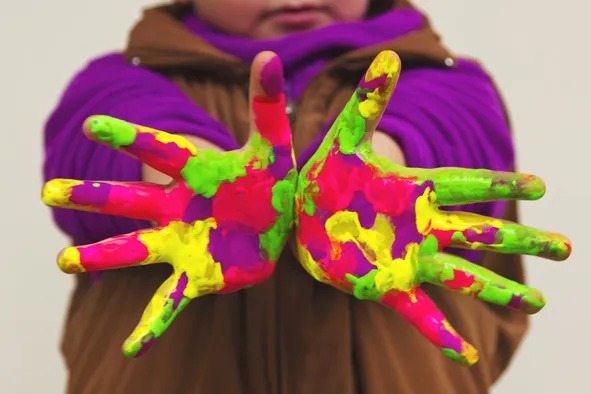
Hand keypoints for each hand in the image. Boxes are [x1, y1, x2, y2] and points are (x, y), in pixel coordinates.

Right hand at [42, 51, 295, 357]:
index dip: (129, 138)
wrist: (279, 223)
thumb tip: (267, 55)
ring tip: (64, 260)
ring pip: (134, 250)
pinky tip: (132, 349)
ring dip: (101, 255)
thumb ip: (267, 106)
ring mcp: (183, 244)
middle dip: (94, 195)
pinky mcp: (196, 275)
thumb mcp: (272, 146)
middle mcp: (178, 209)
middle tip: (48, 190)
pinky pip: (168, 303)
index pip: (159, 151)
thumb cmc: (270, 182)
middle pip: (130, 201)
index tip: (94, 124)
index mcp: (195, 174)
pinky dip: (151, 325)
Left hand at [294, 50, 570, 365]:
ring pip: (460, 275)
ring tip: (537, 304)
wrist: (297, 215)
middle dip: (520, 239)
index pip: (466, 184)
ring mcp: (404, 259)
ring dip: (497, 288)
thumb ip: (369, 104)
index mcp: (412, 189)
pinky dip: (442, 333)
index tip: (540, 186)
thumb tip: (392, 56)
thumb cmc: (322, 176)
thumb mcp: (343, 139)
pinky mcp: (384, 287)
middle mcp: (418, 227)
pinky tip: (467, 355)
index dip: (501, 185)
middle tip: (568, 247)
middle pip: (479, 232)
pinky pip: (419, 313)